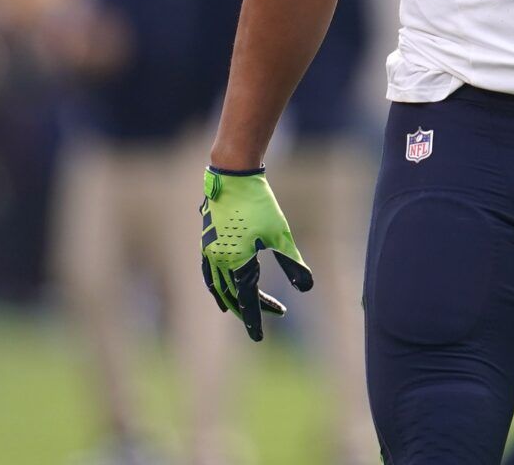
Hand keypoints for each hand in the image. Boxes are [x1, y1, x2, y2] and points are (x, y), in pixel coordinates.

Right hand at [200, 168, 312, 341]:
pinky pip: (209, 272)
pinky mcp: (206, 241)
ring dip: (231, 299)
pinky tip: (223, 285)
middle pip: (233, 295)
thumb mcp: (280, 234)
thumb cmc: (259, 204)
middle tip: (273, 312)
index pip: (247, 300)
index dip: (255, 319)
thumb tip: (307, 288)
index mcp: (236, 262)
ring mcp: (208, 251)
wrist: (233, 175)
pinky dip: (216, 284)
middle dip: (251, 308)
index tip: (259, 337)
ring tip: (242, 309)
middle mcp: (217, 261)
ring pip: (217, 286)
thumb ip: (292, 262)